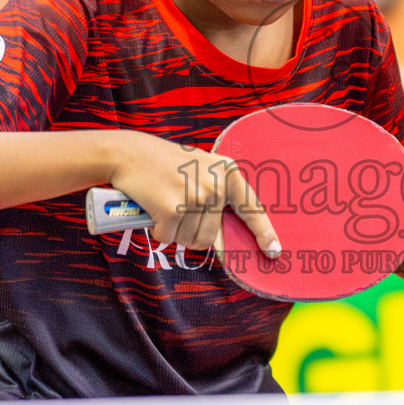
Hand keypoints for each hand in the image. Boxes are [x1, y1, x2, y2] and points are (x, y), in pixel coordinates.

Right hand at [106, 132, 280, 255]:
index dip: (264, 233)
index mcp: (228, 173)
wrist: (128, 153)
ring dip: (174, 232)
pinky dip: (158, 230)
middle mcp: (216, 185)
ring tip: (164, 205)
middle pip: (211, 236)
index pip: (252, 208)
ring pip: (190, 240)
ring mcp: (196, 196)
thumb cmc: (164, 165)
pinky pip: (169, 238)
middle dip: (190, 232)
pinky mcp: (173, 208)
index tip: (274, 251)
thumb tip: (224, 240)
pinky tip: (153, 209)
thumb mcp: (200, 170)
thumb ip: (216, 196)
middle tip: (175, 208)